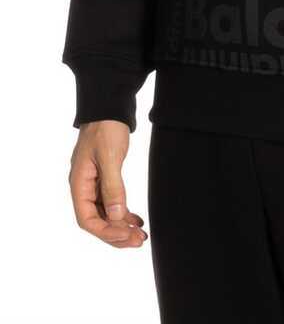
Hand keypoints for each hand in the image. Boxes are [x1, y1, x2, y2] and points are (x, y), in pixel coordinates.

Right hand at [68, 120, 147, 247]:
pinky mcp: (105, 178)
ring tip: (140, 236)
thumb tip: (117, 217)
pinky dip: (124, 214)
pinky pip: (112, 203)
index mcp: (79, 183)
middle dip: (116, 234)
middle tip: (138, 242)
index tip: (126, 235)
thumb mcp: (110, 156)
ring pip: (106, 214)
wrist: (109, 106)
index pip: (87, 219)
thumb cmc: (106, 127)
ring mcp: (94, 183)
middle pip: (97, 221)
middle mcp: (84, 187)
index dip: (106, 232)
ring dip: (121, 227)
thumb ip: (113, 187)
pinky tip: (137, 220)